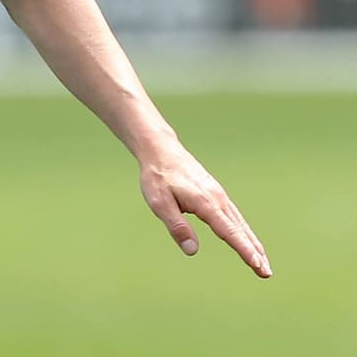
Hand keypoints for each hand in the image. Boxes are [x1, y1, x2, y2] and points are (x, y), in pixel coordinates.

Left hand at [139, 144, 270, 278]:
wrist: (160, 150)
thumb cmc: (157, 177)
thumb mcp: (160, 203)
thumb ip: (177, 227)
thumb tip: (192, 251)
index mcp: (205, 203)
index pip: (228, 231)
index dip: (243, 249)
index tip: (257, 265)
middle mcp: (218, 199)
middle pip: (241, 230)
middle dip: (255, 252)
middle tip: (267, 274)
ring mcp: (219, 195)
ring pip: (241, 224)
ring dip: (253, 244)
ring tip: (262, 263)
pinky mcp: (216, 194)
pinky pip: (235, 217)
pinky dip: (244, 231)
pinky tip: (247, 240)